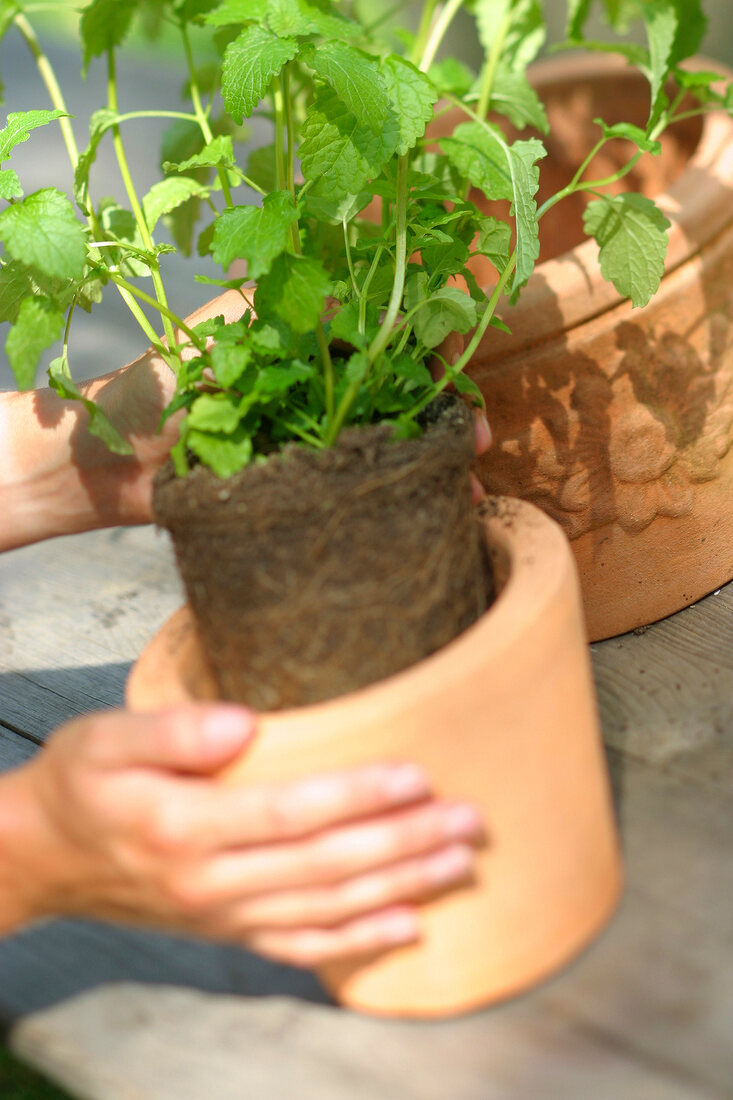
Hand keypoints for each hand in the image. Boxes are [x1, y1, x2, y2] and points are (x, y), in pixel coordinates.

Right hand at [0, 705, 481, 966]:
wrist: (45, 857)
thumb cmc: (80, 785)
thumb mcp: (104, 738)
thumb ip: (173, 730)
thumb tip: (243, 726)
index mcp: (184, 827)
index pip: (289, 812)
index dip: (357, 794)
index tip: (417, 773)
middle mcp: (211, 882)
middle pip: (326, 865)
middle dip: (405, 842)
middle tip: (470, 818)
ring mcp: (224, 916)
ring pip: (327, 907)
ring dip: (401, 886)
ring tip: (461, 862)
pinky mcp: (230, 931)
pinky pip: (303, 945)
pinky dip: (359, 941)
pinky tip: (408, 926)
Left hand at [109, 297, 490, 520]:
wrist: (114, 465)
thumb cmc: (162, 386)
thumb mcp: (233, 336)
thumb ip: (299, 308)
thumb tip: (373, 267)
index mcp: (303, 333)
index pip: (385, 328)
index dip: (429, 344)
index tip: (455, 364)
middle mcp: (317, 381)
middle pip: (400, 389)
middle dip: (444, 411)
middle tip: (476, 441)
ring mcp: (314, 433)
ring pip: (390, 439)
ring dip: (432, 460)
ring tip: (466, 491)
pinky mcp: (305, 480)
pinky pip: (362, 483)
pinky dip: (398, 494)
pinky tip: (433, 512)